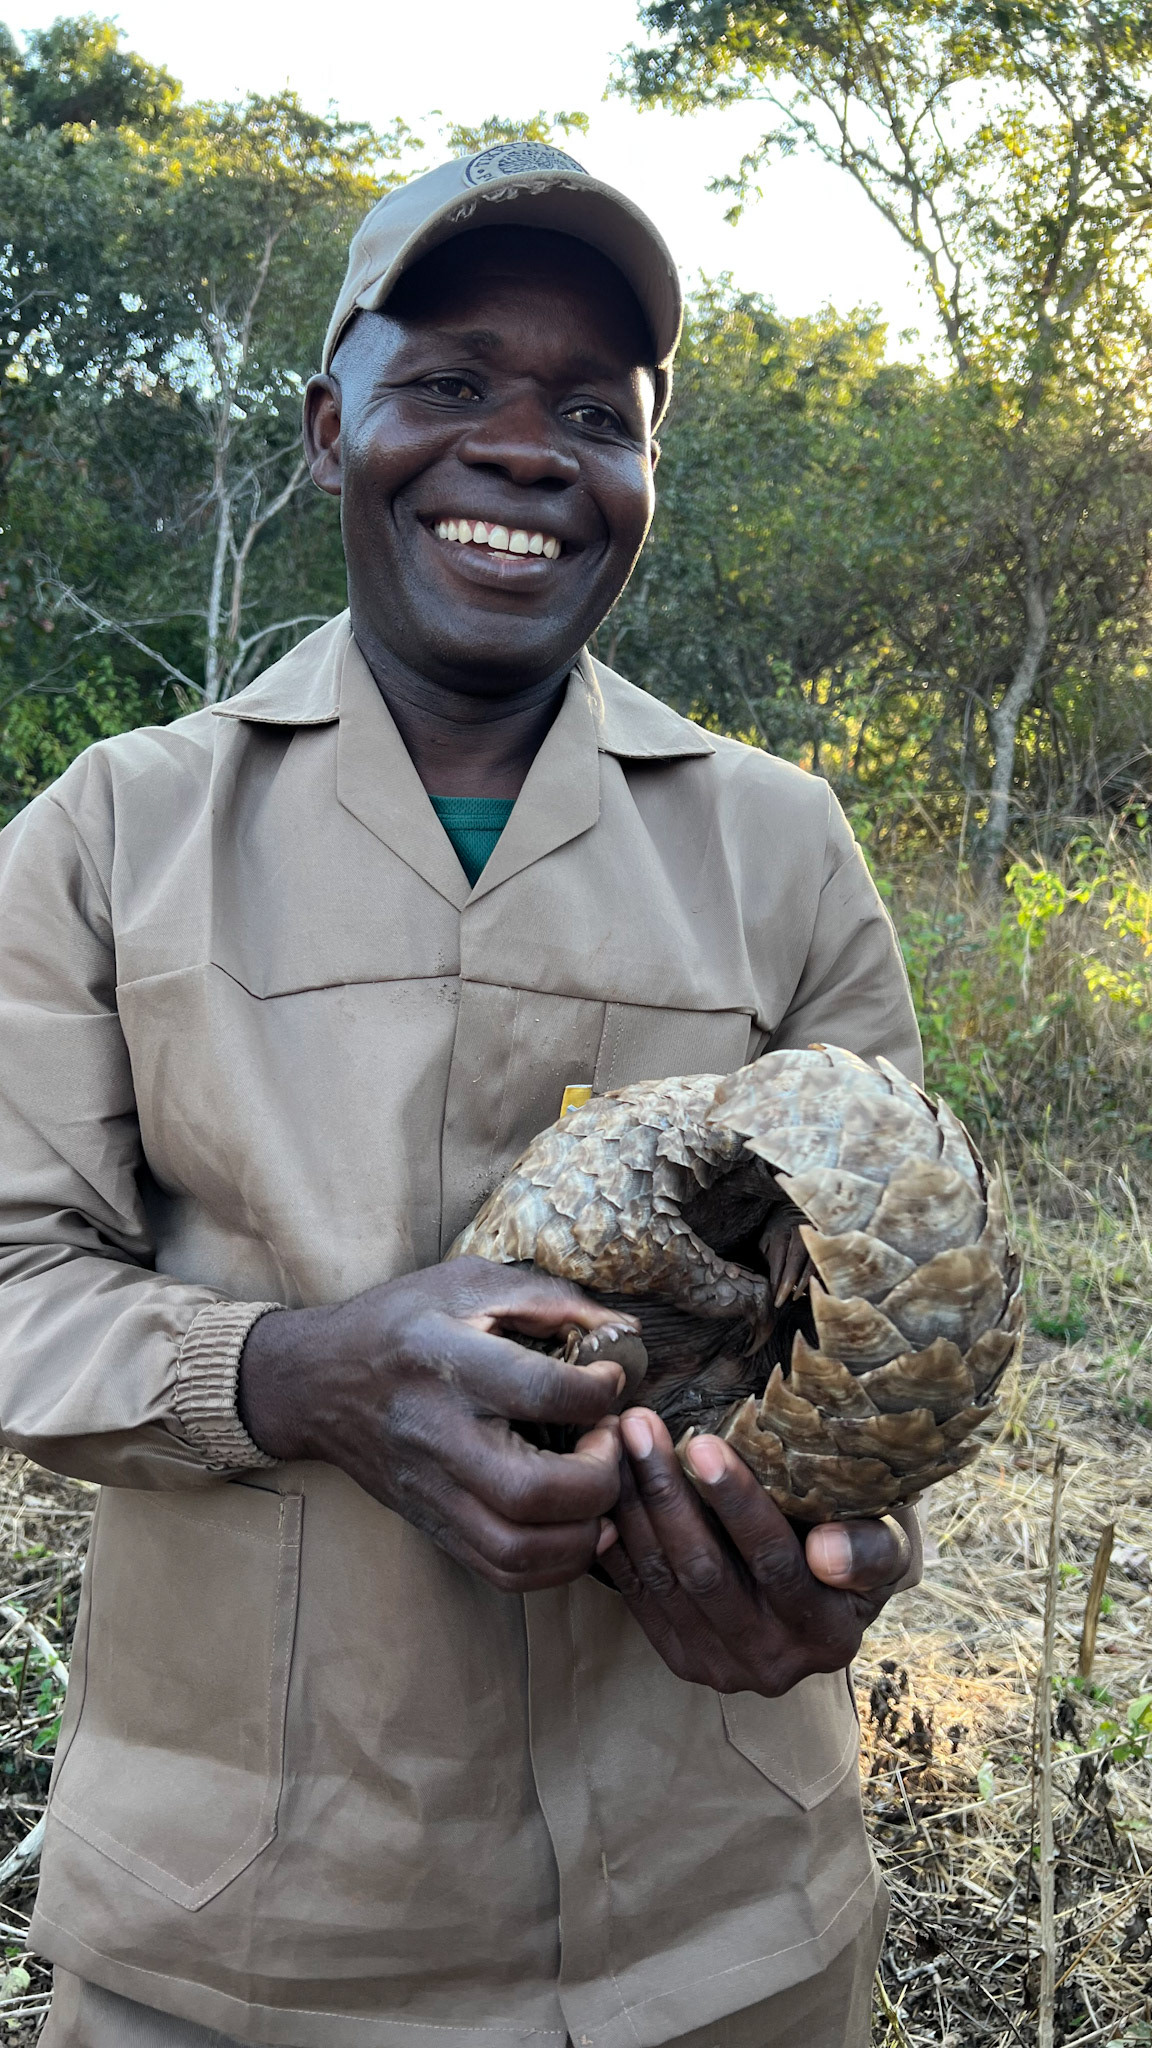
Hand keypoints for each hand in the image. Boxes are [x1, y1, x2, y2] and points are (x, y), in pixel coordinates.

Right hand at [238, 1257, 637, 1592]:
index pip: (540, 1392)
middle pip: (531, 1491)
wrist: (317, 1381)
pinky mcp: (432, 1524)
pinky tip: (575, 1525)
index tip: (611, 1380)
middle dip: (599, 1477)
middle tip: (608, 1444)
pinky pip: (502, 1574)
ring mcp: (431, 1490)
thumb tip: (626, 1332)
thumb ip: (551, 1300)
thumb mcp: (469, 1282)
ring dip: (583, 1533)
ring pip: (518, 1550)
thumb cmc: (400, 1322)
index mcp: (446, 1359)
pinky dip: (555, 1565)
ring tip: (597, 1489)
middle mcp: (436, 1433)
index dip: (599, 1392)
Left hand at [597, 1409, 911, 1695]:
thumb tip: (827, 1554)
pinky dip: (617, 1541)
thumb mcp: (889, 1541)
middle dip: (666, 1492)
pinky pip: (638, 1596)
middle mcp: (772, 1662)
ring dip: (632, 1506)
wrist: (831, 1593)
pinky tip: (603, 1489)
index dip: (736, 1502)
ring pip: (664, 1580)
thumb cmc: (860, 1540)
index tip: (702, 1441)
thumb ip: (871, 1549)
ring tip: (614, 1441)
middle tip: (637, 1426)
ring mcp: (720, 1667)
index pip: (774, 1561)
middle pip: (706, 1570)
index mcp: (828, 1633)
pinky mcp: (681, 1657)